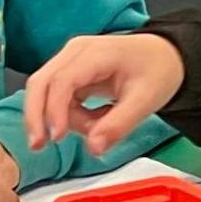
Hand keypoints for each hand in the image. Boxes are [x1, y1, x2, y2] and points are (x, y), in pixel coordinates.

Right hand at [23, 31, 185, 156]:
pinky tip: (95, 119)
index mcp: (95, 53)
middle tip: (38, 146)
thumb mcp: (146, 101)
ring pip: (45, 94)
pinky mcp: (69, 74)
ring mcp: (69, 62)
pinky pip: (57, 99)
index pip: (63, 81)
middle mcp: (74, 53)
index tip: (57, 138)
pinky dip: (69, 116)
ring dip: (63, 119)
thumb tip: (93, 149)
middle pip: (40, 83)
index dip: (55, 110)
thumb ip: (119, 125)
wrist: (164, 56)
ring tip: (98, 127)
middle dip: (36, 116)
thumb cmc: (157, 71)